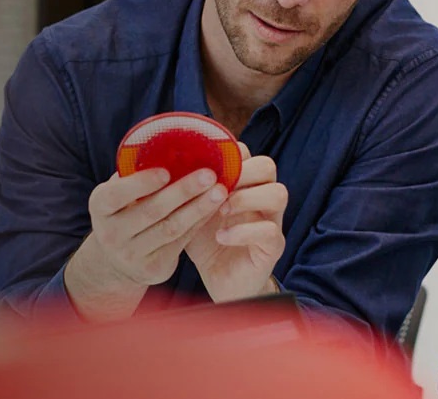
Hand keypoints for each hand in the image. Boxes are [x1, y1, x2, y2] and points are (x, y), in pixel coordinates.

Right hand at [73, 167, 227, 289]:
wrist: (117, 260)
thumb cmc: (124, 211)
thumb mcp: (118, 193)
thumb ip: (134, 174)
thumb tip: (167, 144)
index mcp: (100, 206)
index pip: (117, 194)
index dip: (141, 183)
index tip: (166, 171)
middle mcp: (111, 233)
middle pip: (151, 211)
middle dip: (183, 191)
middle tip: (208, 175)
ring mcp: (131, 254)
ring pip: (171, 228)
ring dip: (198, 208)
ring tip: (219, 190)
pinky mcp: (153, 268)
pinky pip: (181, 241)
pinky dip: (199, 222)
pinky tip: (214, 207)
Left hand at [185, 143, 288, 302]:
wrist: (220, 282)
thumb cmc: (206, 242)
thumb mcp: (192, 212)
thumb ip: (186, 192)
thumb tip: (159, 167)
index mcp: (243, 185)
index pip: (247, 154)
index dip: (227, 154)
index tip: (202, 165)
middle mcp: (261, 198)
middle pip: (267, 166)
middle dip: (241, 171)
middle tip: (216, 186)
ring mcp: (271, 221)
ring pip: (278, 194)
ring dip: (247, 198)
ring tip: (221, 210)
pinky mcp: (273, 246)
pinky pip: (269, 231)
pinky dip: (242, 232)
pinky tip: (220, 237)